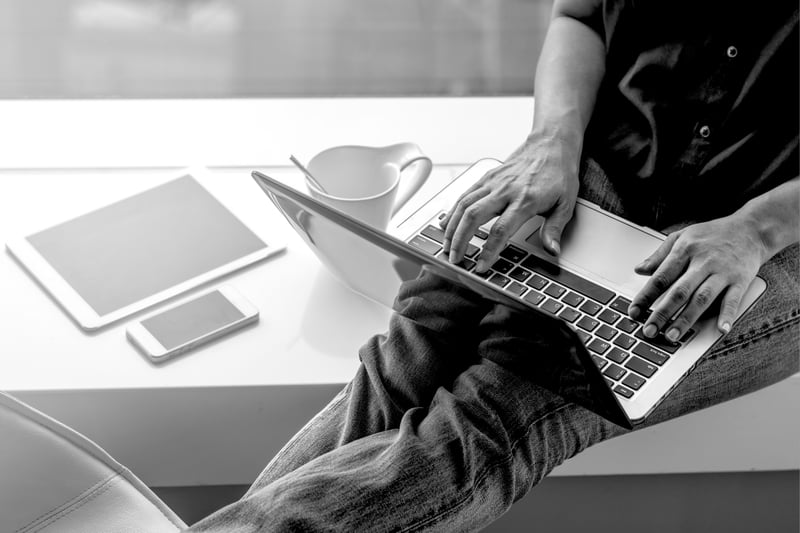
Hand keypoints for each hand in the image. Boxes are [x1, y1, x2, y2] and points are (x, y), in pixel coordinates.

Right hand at [440, 136, 579, 271]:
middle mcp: (505, 190)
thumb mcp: (566, 203)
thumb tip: (552, 250)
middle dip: (460, 240)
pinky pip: (465, 194)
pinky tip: (446, 222)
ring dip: (452, 227)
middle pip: (473, 217)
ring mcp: (493, 182)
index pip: (500, 230)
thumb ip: (554, 229)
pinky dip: (452, 210)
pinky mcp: (487, 176)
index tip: (481, 266)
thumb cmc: (559, 172)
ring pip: (464, 205)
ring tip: (446, 245)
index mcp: (525, 200)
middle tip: (455, 258)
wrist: (552, 143)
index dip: (488, 251)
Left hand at [630, 214, 767, 341]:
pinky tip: (721, 329)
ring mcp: (722, 272)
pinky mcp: (741, 280)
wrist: (751, 228)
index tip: (634, 311)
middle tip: (649, 330)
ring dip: (686, 319)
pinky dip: (727, 315)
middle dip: (662, 313)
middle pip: (679, 291)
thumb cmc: (713, 234)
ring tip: (673, 335)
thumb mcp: (682, 236)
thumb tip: (639, 269)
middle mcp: (702, 261)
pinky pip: (733, 299)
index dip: (645, 296)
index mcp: (684, 250)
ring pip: (702, 298)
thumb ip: (659, 255)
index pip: (661, 277)